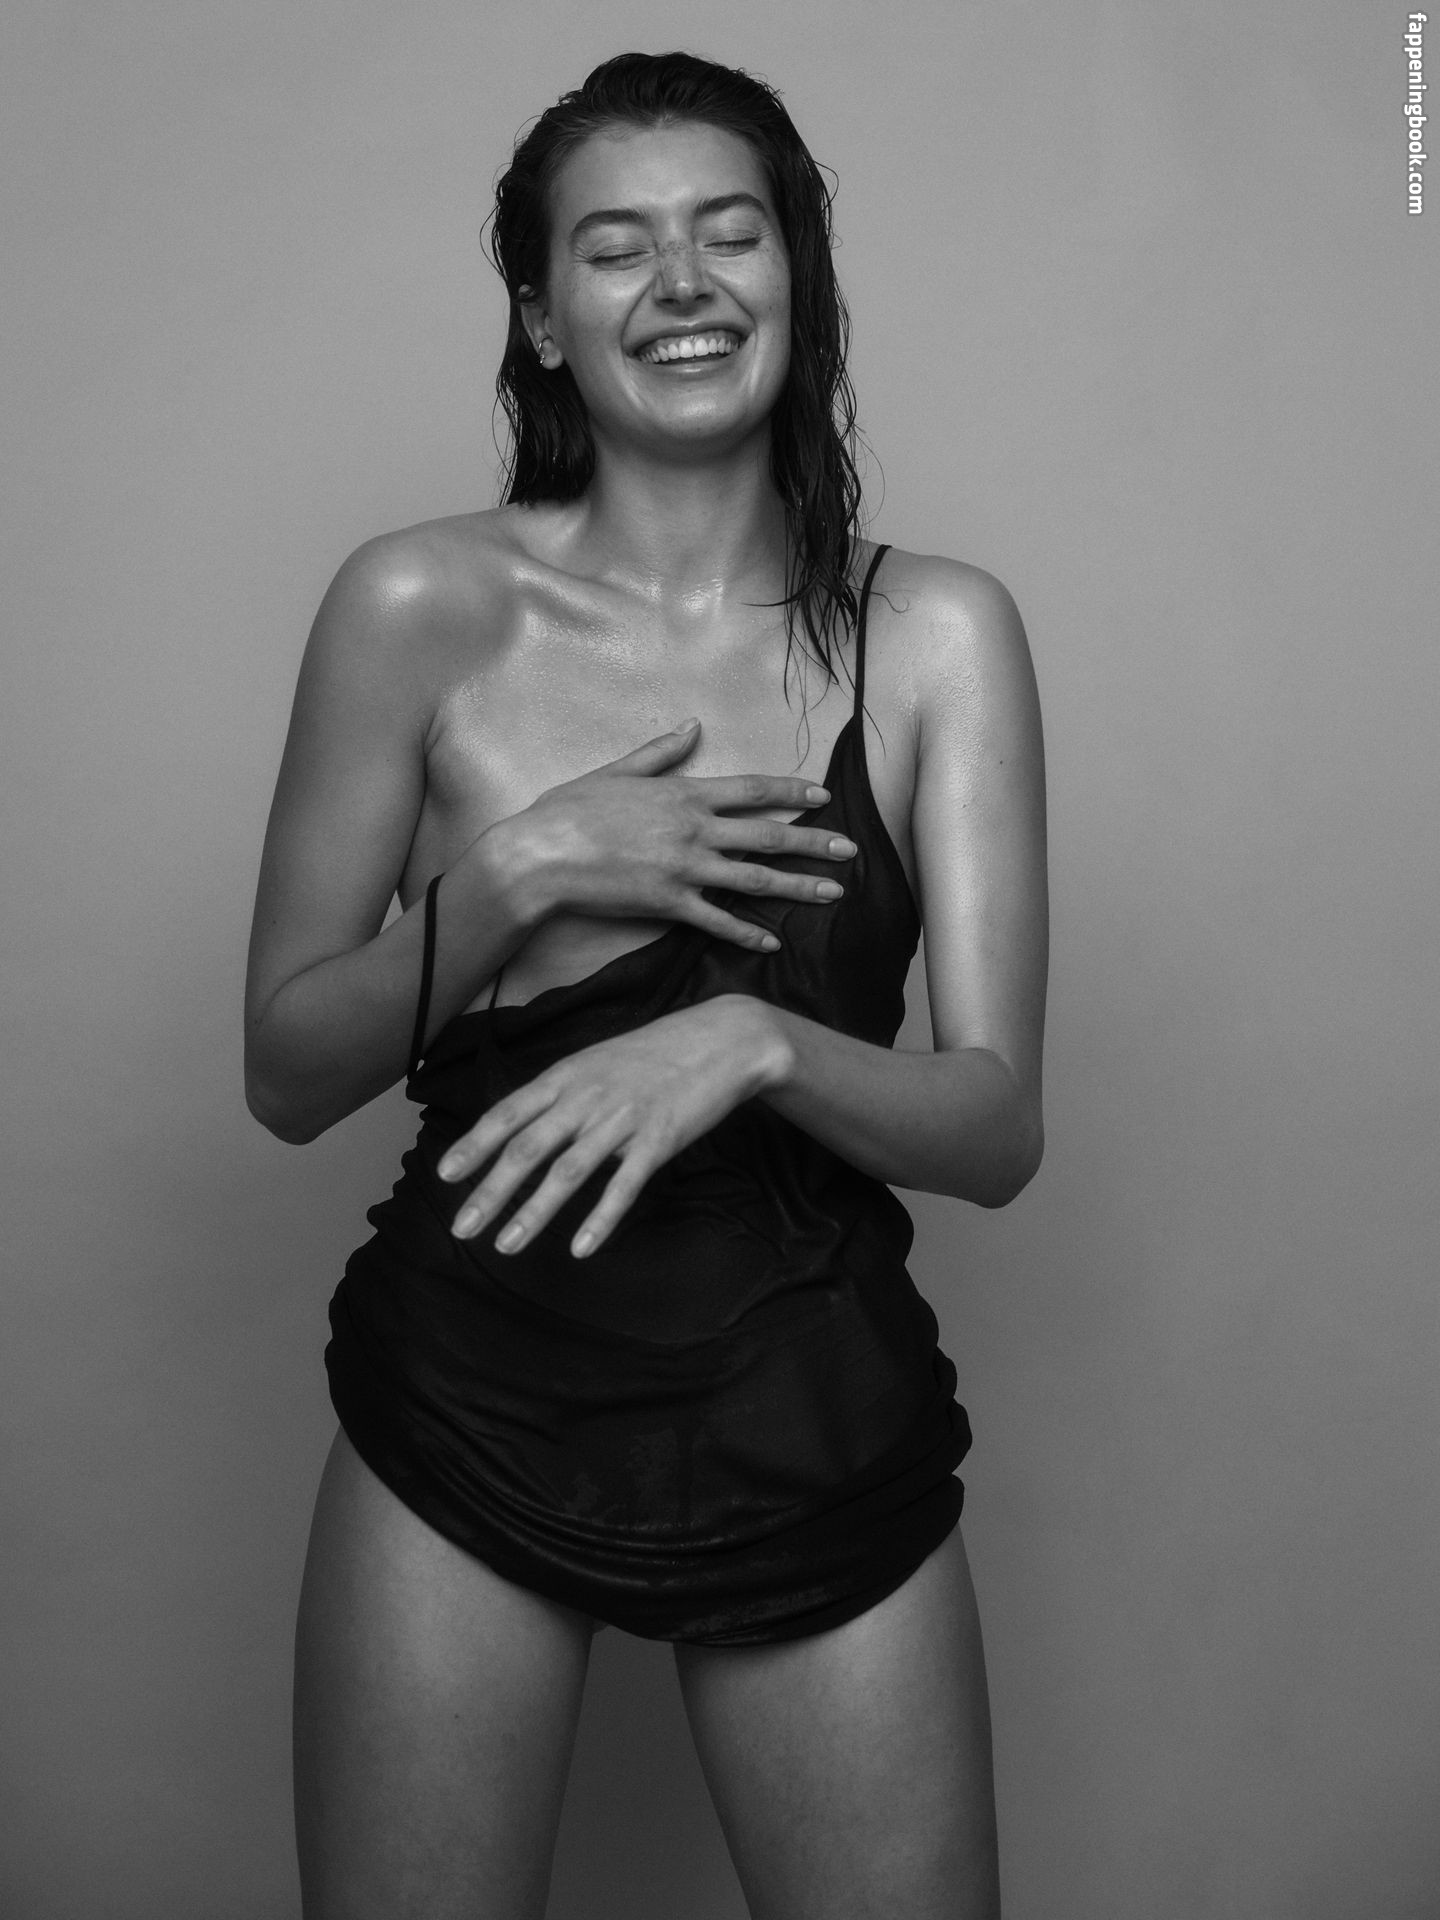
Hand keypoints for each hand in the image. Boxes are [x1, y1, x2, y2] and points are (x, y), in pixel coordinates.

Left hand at [435, 996, 791, 1256]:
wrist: (720, 1040)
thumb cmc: (653, 1055)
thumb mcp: (595, 1062)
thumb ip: (560, 1093)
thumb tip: (521, 1125)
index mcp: (567, 1076)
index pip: (508, 1113)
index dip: (474, 1145)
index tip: (444, 1175)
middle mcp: (587, 1097)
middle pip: (527, 1148)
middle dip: (489, 1191)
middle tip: (461, 1229)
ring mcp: (623, 1118)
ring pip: (568, 1172)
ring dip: (532, 1213)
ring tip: (505, 1245)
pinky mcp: (660, 1139)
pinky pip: (624, 1185)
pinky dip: (600, 1218)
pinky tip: (580, 1247)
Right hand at [497, 719, 855, 951]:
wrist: (540, 855)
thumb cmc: (570, 810)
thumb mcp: (616, 771)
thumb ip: (659, 752)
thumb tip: (691, 727)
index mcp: (684, 794)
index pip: (753, 791)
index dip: (793, 793)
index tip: (823, 797)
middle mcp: (694, 831)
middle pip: (768, 837)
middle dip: (814, 843)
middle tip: (851, 850)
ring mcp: (684, 869)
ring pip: (755, 881)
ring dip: (798, 888)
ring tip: (833, 894)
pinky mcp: (668, 904)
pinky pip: (718, 922)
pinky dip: (747, 934)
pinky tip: (772, 942)